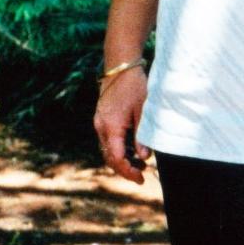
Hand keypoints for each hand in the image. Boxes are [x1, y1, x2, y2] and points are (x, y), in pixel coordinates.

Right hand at [94, 65, 151, 183]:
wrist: (120, 66)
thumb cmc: (134, 86)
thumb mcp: (143, 111)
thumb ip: (141, 136)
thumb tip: (144, 157)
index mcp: (111, 127)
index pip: (117, 158)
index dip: (128, 172)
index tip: (141, 178)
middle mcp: (101, 127)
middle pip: (110, 157)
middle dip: (124, 169)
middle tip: (142, 175)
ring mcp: (100, 122)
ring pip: (108, 149)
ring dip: (122, 159)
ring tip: (141, 163)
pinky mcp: (102, 118)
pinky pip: (108, 139)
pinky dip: (119, 148)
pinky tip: (132, 148)